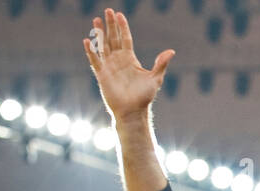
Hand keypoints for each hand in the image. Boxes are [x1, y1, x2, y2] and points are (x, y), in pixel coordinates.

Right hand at [84, 8, 174, 122]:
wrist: (133, 111)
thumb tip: (171, 51)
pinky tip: (87, 41)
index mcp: (130, 59)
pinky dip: (91, 51)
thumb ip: (161, 64)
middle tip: (108, 10)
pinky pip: (95, 60)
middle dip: (110, 24)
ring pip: (102, 46)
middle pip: (113, 38)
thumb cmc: (144, 97)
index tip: (120, 15)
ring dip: (99, 33)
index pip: (125, 39)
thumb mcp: (155, 79)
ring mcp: (109, 66)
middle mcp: (118, 60)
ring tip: (96, 20)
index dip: (123, 27)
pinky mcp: (102, 74)